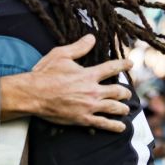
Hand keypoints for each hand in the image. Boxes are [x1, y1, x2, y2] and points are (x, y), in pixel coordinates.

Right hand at [0, 34, 131, 132]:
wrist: (33, 95)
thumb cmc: (45, 74)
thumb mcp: (61, 55)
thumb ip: (78, 47)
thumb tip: (92, 38)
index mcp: (88, 74)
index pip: (111, 68)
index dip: (123, 65)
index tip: (131, 64)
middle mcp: (92, 91)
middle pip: (117, 91)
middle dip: (125, 92)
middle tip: (127, 93)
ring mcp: (89, 106)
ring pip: (114, 108)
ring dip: (122, 108)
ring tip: (126, 109)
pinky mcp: (83, 119)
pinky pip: (103, 123)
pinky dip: (114, 125)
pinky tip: (121, 126)